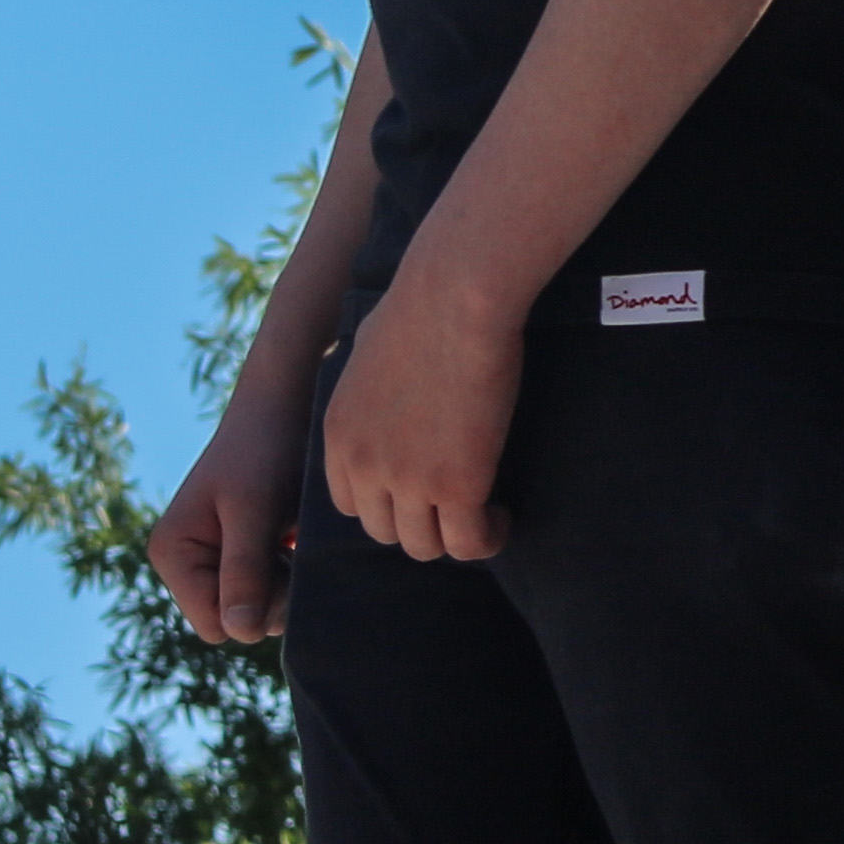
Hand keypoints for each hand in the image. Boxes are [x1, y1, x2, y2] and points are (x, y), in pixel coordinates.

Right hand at [149, 396, 307, 645]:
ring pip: (256, 610)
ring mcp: (211, 559)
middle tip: (291, 544)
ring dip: (284, 582)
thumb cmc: (267, 448)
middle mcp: (183, 562)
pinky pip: (266, 590)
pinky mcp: (238, 552)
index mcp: (171, 554)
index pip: (216, 626)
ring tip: (291, 535)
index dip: (255, 606)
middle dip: (272, 594)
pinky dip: (287, 571)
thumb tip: (238, 633)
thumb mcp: (255, 510)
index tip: (280, 562)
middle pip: (237, 623)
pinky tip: (293, 537)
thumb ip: (244, 571)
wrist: (287, 402)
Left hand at [318, 264, 521, 566]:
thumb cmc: (420, 306)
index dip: (387, 504)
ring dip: (453, 537)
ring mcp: (410, 480)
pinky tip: (502, 518)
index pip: (350, 505)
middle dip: (419, 523)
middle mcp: (366, 466)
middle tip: (453, 506)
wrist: (454, 297)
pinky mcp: (458, 485)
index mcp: (340, 436)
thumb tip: (382, 386)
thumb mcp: (365, 351)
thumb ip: (365, 387)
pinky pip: (468, 542)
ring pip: (424, 545)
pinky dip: (486, 538)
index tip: (417, 493)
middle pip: (384, 531)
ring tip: (482, 517)